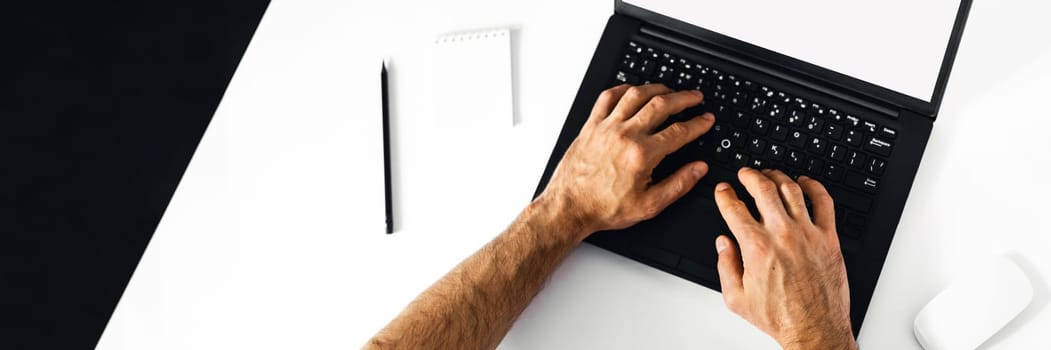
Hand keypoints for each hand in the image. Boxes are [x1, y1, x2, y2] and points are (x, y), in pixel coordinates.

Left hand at [537, 84, 715, 240]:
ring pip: (636, 95)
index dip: (698, 123)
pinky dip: (622, 89)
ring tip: (669, 90)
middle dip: (683, 98)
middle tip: (695, 97)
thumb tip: (698, 169)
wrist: (570, 207)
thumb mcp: (649, 205)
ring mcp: (606, 127)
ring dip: (656, 88)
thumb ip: (679, 185)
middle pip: (661, 105)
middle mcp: (625, 135)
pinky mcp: (591, 126)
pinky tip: (633, 90)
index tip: (706, 119)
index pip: (679, 131)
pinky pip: (607, 97)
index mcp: (642, 155)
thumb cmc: (605, 208)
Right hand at [713, 168, 854, 349]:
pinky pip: (824, 202)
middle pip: (763, 188)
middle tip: (745, 174)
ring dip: (778, 176)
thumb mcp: (736, 298)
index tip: (724, 191)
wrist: (814, 329)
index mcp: (756, 247)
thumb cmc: (779, 316)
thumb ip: (725, 265)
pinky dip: (814, 186)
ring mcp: (808, 234)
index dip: (725, 194)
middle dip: (749, 175)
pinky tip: (805, 182)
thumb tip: (723, 243)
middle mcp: (782, 235)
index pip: (734, 208)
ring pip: (791, 189)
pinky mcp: (829, 238)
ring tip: (770, 174)